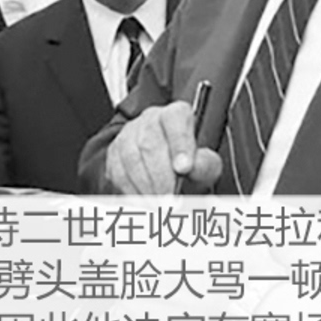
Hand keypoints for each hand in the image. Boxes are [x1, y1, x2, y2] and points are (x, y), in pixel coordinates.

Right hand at [105, 101, 221, 194]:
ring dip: (146, 186)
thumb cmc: (189, 165)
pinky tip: (145, 203)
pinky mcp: (114, 153)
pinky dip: (132, 192)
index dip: (180, 143)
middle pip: (150, 142)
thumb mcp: (206, 164)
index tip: (185, 168)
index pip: (176, 119)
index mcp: (177, 115)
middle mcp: (150, 119)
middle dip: (161, 176)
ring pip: (131, 157)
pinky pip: (118, 172)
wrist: (169, 172)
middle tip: (170, 200)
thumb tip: (192, 167)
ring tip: (160, 206)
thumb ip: (205, 164)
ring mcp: (129, 134)